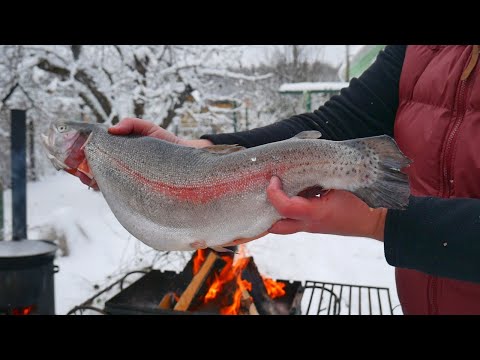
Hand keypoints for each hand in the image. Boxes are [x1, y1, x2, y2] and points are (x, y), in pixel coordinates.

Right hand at [77, 118, 213, 190]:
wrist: (188, 158)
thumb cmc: (168, 143)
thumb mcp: (149, 128)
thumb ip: (131, 124)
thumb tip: (111, 130)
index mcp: (123, 152)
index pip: (100, 154)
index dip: (85, 155)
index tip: (75, 155)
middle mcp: (124, 166)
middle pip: (97, 169)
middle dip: (83, 170)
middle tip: (77, 170)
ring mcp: (129, 178)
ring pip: (104, 181)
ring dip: (91, 180)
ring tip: (87, 179)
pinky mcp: (136, 189)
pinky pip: (117, 192)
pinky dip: (105, 189)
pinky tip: (98, 186)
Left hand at [266, 176, 386, 240]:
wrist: (378, 221)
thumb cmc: (364, 201)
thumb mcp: (344, 183)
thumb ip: (322, 174)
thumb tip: (302, 160)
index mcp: (317, 213)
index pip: (285, 208)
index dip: (274, 193)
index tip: (274, 179)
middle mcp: (310, 224)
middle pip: (276, 227)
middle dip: (265, 210)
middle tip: (267, 190)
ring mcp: (312, 227)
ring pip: (283, 224)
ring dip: (275, 209)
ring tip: (275, 190)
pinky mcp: (315, 225)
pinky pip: (294, 220)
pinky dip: (287, 208)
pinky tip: (290, 192)